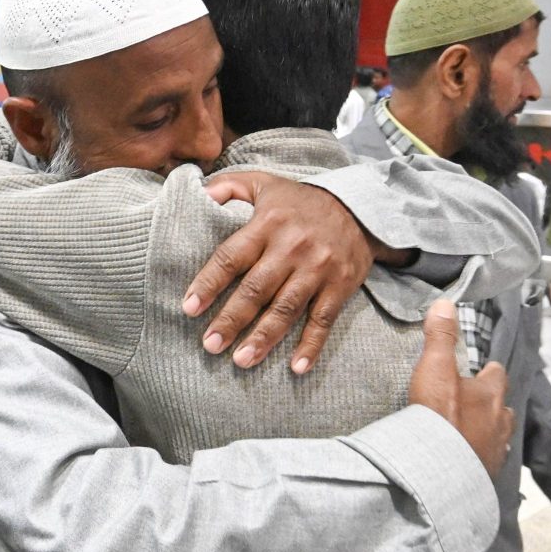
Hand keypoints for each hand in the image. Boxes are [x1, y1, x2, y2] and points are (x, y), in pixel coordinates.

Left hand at [185, 172, 373, 373]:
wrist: (360, 207)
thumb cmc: (301, 201)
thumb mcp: (264, 183)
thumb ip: (229, 187)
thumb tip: (198, 194)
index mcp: (268, 224)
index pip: (232, 257)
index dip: (209, 283)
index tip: (190, 308)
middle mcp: (292, 248)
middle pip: (256, 289)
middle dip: (232, 319)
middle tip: (210, 345)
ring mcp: (318, 269)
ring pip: (287, 308)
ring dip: (264, 337)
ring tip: (241, 360)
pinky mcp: (340, 286)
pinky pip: (323, 320)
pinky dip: (311, 345)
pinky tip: (296, 368)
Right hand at [408, 300, 514, 477]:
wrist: (439, 470)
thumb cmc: (439, 415)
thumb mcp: (435, 369)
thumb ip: (441, 337)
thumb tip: (445, 303)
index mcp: (491, 393)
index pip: (498, 375)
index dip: (490, 372)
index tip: (483, 370)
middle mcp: (500, 420)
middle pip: (502, 407)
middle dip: (492, 404)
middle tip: (474, 404)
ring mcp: (496, 449)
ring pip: (499, 435)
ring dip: (488, 431)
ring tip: (472, 432)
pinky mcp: (487, 472)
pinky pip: (488, 459)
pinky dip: (480, 455)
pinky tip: (468, 458)